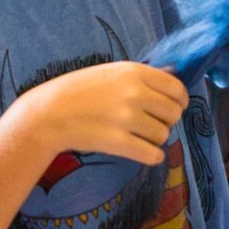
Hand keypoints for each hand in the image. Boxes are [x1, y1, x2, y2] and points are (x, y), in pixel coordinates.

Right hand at [5, 62, 187, 166]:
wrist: (48, 113)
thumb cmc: (78, 90)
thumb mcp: (111, 72)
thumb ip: (143, 75)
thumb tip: (174, 75)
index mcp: (134, 71)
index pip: (176, 88)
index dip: (179, 101)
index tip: (172, 108)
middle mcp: (135, 93)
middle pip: (174, 113)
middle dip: (166, 121)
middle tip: (150, 124)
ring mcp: (127, 118)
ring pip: (164, 135)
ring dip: (155, 139)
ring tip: (138, 136)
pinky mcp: (118, 142)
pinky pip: (153, 154)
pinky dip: (151, 156)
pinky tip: (140, 151)